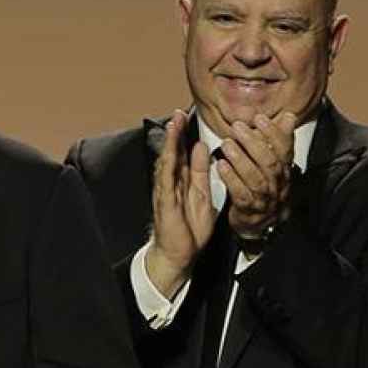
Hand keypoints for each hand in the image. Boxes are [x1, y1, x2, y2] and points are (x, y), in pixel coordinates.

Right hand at [146, 109, 215, 296]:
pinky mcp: (165, 203)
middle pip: (172, 153)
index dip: (183, 134)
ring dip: (169, 144)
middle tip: (178, 113)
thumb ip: (201, 172)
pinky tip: (169, 154)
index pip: (181, 152)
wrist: (180, 254)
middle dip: (174, 133)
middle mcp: (171, 183)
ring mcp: (165, 192)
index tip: (185, 116)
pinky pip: (166, 182)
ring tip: (173, 126)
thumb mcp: (202, 194)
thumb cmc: (189, 228)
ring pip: (167, 163)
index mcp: (181, 180)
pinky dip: (167, 166)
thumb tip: (201, 148)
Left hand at [217, 111, 297, 240]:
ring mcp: (264, 198)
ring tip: (226, 144)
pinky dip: (231, 179)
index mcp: (285, 171)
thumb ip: (279, 140)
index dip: (274, 134)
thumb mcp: (275, 163)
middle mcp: (277, 184)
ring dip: (240, 159)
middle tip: (238, 127)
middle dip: (253, 143)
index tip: (259, 118)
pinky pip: (240, 194)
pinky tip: (220, 166)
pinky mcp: (248, 209)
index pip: (284, 150)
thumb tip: (289, 116)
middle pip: (269, 162)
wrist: (261, 222)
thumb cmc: (266, 187)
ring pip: (255, 178)